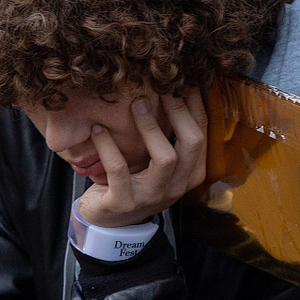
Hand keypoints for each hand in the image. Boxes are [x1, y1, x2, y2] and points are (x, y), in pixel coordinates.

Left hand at [75, 92, 207, 228]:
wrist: (108, 222)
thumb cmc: (133, 180)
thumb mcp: (155, 160)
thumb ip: (167, 134)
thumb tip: (169, 86)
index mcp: (190, 173)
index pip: (202, 133)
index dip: (195, 103)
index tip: (184, 77)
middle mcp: (176, 186)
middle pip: (193, 143)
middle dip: (179, 110)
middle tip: (162, 86)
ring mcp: (152, 197)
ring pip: (165, 158)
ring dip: (150, 127)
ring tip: (136, 103)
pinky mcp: (124, 203)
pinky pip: (119, 170)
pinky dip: (108, 146)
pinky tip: (98, 129)